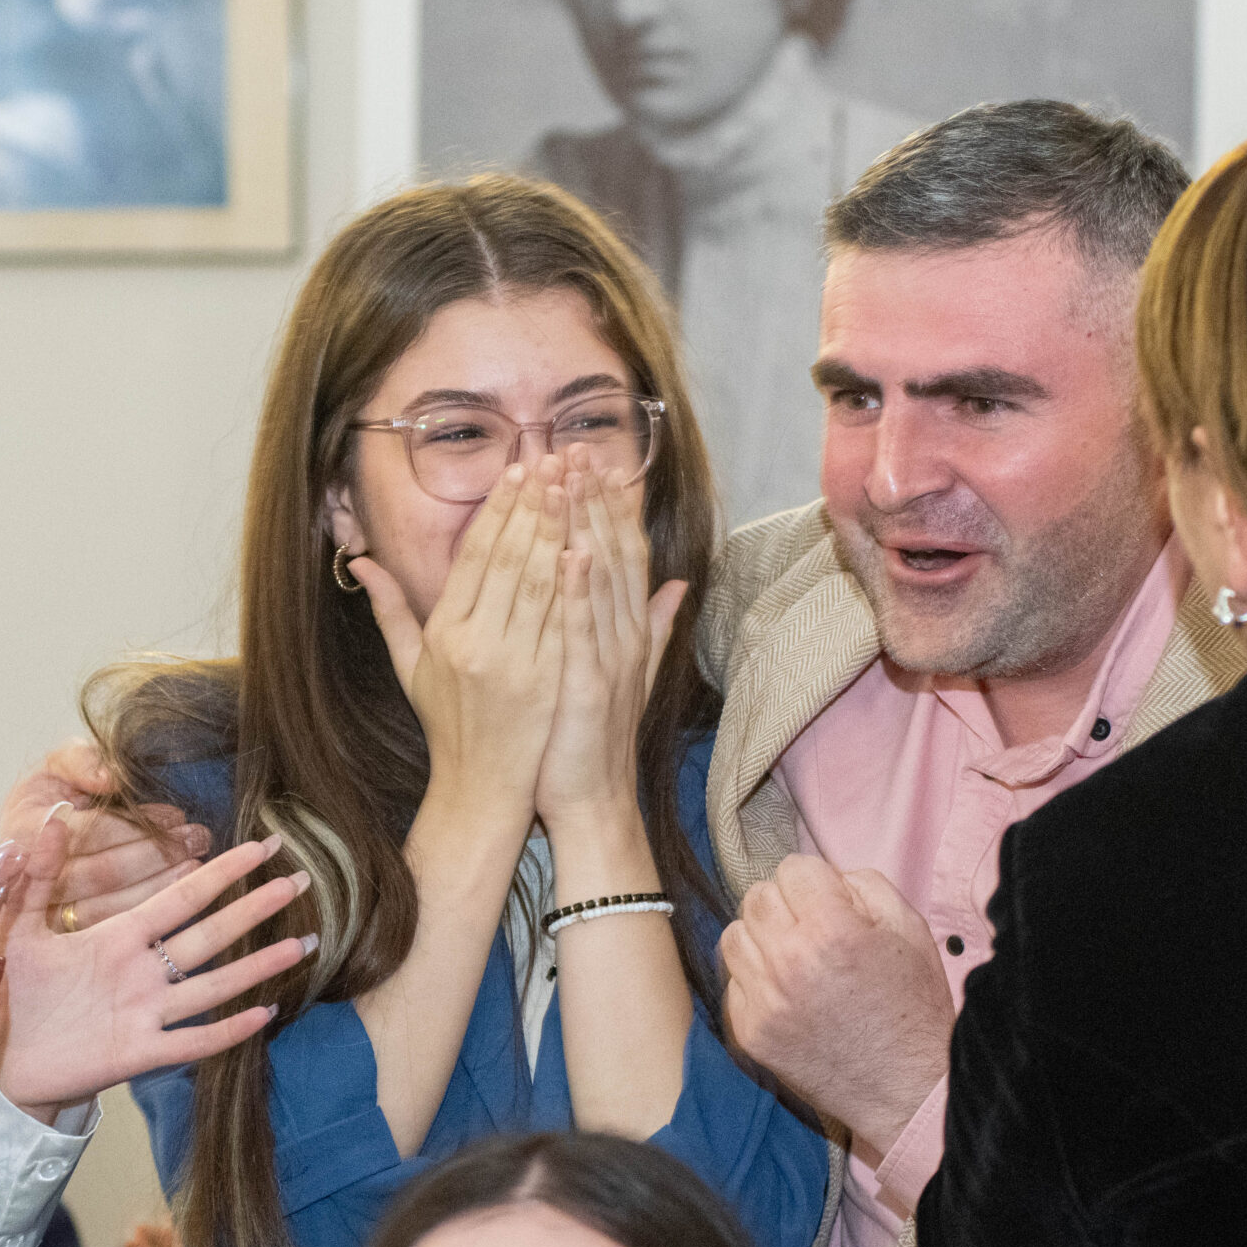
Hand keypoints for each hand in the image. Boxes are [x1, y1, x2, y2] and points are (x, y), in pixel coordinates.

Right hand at [0, 741, 211, 932]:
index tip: (176, 816)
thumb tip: (110, 778)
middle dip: (157, 856)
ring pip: (106, 908)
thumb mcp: (59, 762)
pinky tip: (178, 898)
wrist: (30, 831)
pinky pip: (108, 928)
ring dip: (158, 887)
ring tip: (196, 865)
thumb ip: (82, 761)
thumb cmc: (53, 791)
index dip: (137, 827)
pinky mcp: (62, 931)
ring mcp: (43, 909)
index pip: (89, 833)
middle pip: (101, 873)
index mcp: (25, 828)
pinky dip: (145, 912)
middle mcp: (29, 875)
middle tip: (199, 839)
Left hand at [0, 820, 313, 1109]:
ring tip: (302, 943)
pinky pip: (192, 1040)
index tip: (260, 847)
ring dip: (259, 965)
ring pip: (214, 984)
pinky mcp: (137, 1053)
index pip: (181, 896)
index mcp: (119, 936)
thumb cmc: (10, 990)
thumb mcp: (20, 929)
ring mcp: (146, 1012)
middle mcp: (142, 971)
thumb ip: (37, 878)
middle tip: (300, 880)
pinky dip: (228, 1028)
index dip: (222, 872)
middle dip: (255, 907)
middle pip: (211, 934)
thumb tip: (53, 820)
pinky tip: (265, 1012)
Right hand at [356, 457, 568, 827]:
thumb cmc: (447, 723)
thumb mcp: (410, 666)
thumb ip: (389, 608)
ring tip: (571, 487)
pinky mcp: (547, 681)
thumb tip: (359, 560)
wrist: (480, 787)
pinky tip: (588, 545)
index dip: (498, 511)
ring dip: (556, 529)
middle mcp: (474, 643)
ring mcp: (512, 663)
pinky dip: (576, 582)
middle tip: (551, 461)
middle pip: (507, 560)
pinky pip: (563, 620)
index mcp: (443, 633)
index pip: (474, 557)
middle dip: (530, 506)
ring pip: (537, 582)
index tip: (518, 472)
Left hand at [535, 448, 688, 829]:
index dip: (611, 504)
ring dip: (584, 526)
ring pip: (599, 580)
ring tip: (568, 478)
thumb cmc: (592, 737)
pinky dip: (579, 591)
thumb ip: (655, 625)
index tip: (594, 458)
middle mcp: (626, 636)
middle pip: (613, 553)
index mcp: (631, 629)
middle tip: (574, 446)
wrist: (591, 799)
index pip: (624, 552)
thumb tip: (678, 584)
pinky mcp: (586, 685)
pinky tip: (569, 553)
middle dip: (593, 498)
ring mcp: (609, 658)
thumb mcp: (629, 672)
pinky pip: (582, 630)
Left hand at [719, 856, 953, 1159]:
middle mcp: (789, 961)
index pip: (792, 868)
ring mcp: (764, 1000)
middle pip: (756, 897)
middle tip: (813, 929)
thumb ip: (863, 885)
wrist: (907, 1090)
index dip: (816, 881)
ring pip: (734, 935)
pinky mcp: (750, 1032)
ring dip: (762, 939)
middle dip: (785, 904)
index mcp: (832, 930)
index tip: (831, 903)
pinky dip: (756, 982)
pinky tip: (789, 996)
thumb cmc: (914, 1009)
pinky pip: (734, 982)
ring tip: (796, 960)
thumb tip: (824, 877)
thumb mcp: (910, 929)